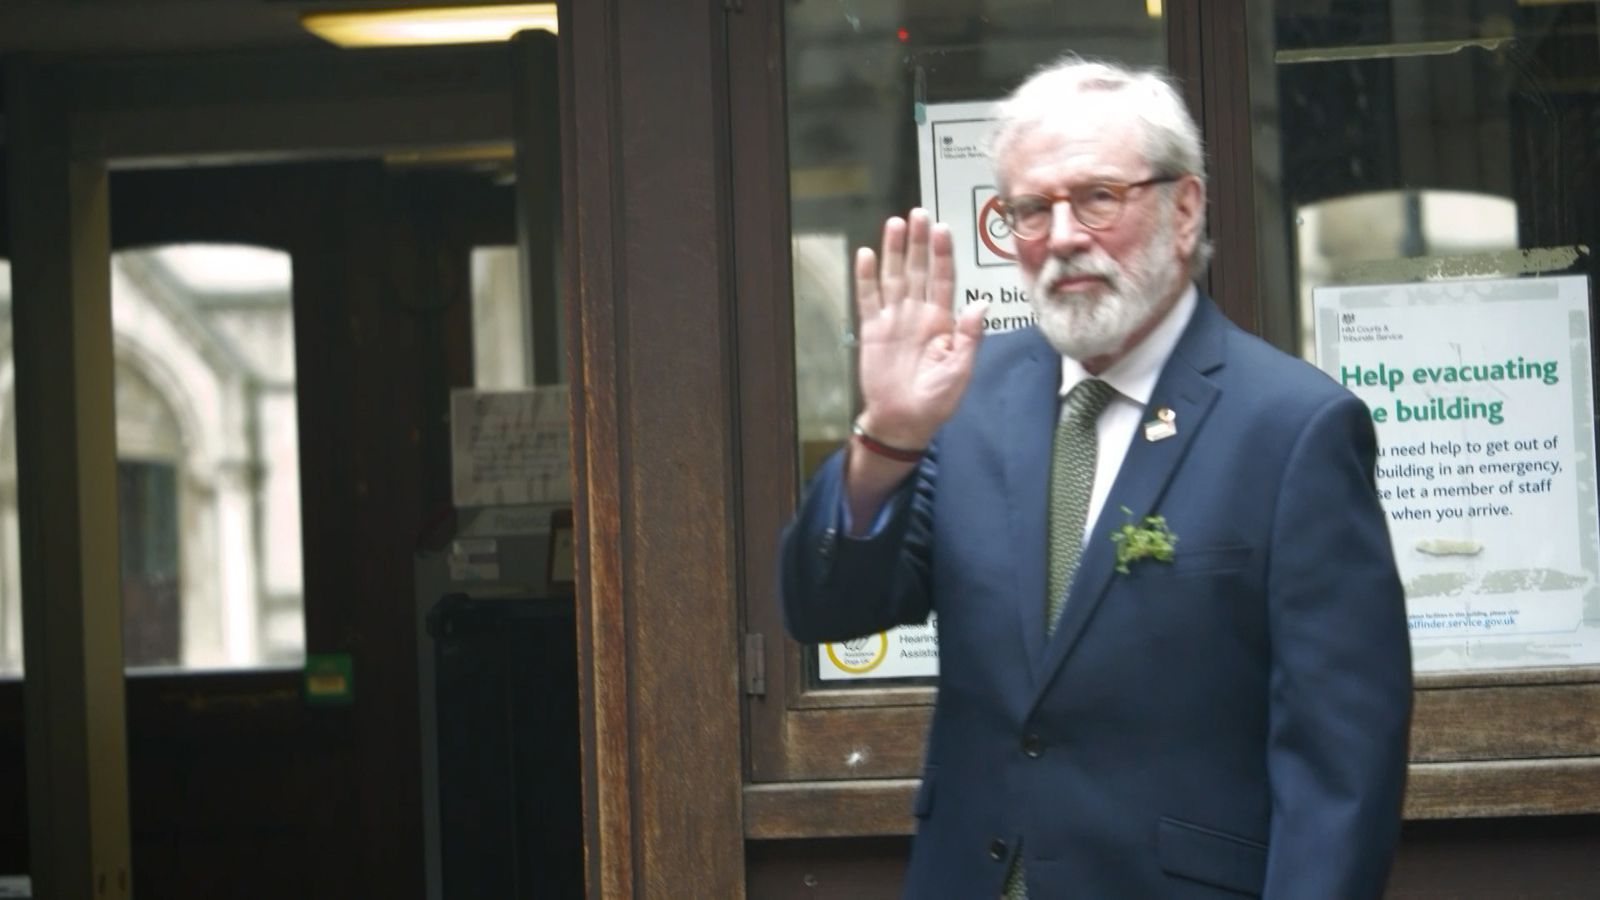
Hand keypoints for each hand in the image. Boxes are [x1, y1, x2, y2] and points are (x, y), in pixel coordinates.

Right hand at [853, 208, 985, 448]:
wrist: (904, 421)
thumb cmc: (936, 400)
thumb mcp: (961, 370)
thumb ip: (970, 336)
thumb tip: (981, 304)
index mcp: (943, 322)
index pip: (944, 279)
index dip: (943, 254)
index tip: (943, 230)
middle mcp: (918, 314)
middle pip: (918, 270)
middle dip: (919, 242)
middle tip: (919, 214)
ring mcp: (894, 319)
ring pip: (894, 277)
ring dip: (894, 251)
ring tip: (895, 224)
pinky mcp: (872, 330)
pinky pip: (868, 298)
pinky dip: (866, 277)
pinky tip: (867, 255)